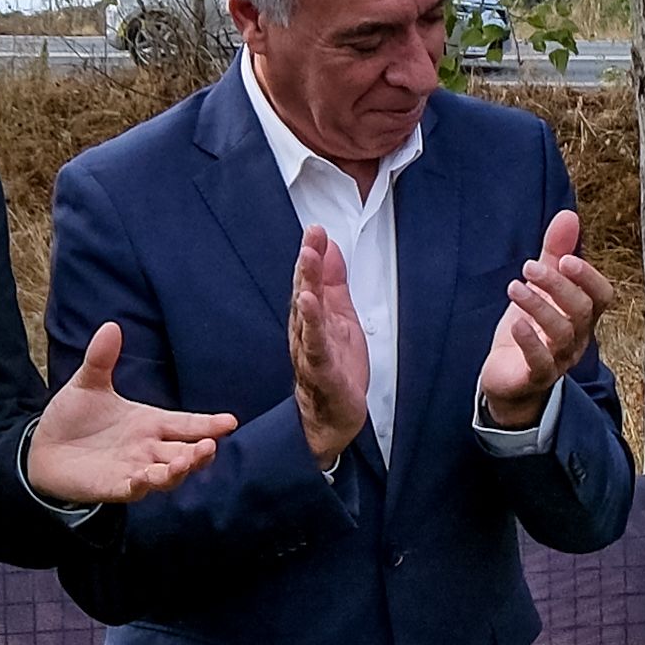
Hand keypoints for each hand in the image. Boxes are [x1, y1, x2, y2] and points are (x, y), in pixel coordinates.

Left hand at [26, 318, 237, 505]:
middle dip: (201, 452)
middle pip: (186, 453)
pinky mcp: (114, 486)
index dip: (209, 424)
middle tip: (211, 445)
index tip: (230, 421)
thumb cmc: (72, 418)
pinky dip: (143, 484)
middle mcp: (148, 448)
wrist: (43, 448)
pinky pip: (135, 489)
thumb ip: (102, 359)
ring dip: (178, 470)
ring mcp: (134, 469)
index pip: (186, 424)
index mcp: (149, 422)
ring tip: (186, 461)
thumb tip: (111, 326)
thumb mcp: (88, 384)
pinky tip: (147, 476)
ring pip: (167, 475)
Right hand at [287, 231, 372, 456]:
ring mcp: (311, 352)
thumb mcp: (340, 316)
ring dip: (306, 286)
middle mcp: (306, 332)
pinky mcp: (322, 372)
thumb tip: (330, 248)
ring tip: (308, 261)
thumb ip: (334, 283)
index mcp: (312, 318)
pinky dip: (312, 325)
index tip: (315, 229)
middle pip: (304, 292)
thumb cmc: (335, 368)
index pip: (309, 281)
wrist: (334, 416)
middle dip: (307, 263)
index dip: (312, 253)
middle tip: (311, 237)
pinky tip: (310, 305)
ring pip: (307, 316)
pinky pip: (315, 347)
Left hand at [479, 212, 605, 412]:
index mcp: (583, 315)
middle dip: (557, 286)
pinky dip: (530, 342)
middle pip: (580, 310)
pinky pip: (541, 362)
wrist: (509, 378)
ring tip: (514, 287)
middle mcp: (577, 337)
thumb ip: (554, 253)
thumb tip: (569, 214)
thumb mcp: (540, 287)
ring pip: (561, 332)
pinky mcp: (536, 376)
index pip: (601, 296)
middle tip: (529, 266)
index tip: (565, 259)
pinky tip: (516, 323)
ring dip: (539, 306)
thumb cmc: (530, 329)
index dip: (588, 278)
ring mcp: (559, 359)